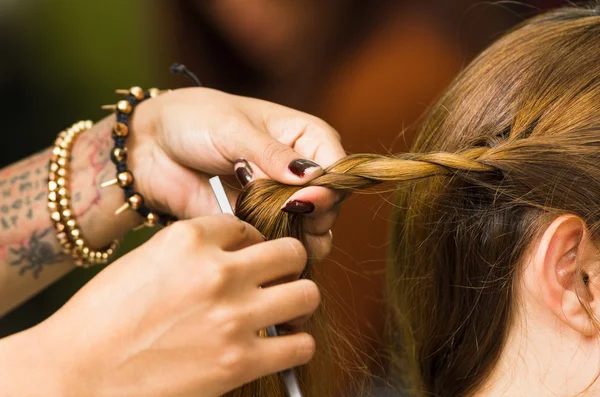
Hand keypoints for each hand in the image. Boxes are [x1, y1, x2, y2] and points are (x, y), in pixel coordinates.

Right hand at [22, 215, 319, 396]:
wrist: (73, 376)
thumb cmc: (99, 320)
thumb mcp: (145, 262)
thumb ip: (193, 252)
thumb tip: (237, 254)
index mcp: (188, 239)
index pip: (246, 226)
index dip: (250, 244)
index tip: (247, 259)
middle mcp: (217, 270)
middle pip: (291, 251)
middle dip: (286, 266)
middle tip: (276, 281)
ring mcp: (232, 316)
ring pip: (307, 293)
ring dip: (298, 302)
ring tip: (282, 312)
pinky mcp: (239, 361)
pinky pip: (299, 344)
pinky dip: (295, 344)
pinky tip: (278, 345)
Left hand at [129, 88, 345, 259]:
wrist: (151, 146)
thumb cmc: (194, 121)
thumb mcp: (233, 129)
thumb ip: (271, 154)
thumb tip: (311, 178)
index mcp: (303, 135)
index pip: (336, 164)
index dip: (329, 186)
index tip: (306, 201)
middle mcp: (298, 168)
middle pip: (328, 201)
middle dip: (316, 215)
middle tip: (290, 220)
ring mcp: (279, 197)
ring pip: (310, 225)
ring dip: (304, 238)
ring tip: (288, 244)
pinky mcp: (258, 220)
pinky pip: (280, 240)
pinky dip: (280, 248)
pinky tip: (270, 251)